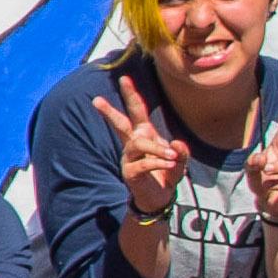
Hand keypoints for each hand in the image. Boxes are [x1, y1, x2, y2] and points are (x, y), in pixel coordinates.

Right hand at [96, 79, 189, 216]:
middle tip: (95, 100)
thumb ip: (182, 152)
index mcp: (144, 134)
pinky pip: (144, 163)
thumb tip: (177, 144)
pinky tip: (169, 163)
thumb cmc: (166, 174)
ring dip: (156, 148)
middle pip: (120, 124)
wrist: (159, 198)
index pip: (137, 111)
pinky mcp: (130, 172)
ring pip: (138, 144)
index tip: (124, 78)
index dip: (131, 95)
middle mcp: (133, 144)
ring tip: (171, 156)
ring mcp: (129, 158)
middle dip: (109, 111)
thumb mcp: (180, 161)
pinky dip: (158, 162)